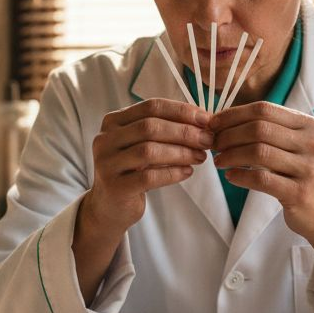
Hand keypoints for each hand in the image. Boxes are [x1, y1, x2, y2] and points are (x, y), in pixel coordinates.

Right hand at [83, 98, 212, 235]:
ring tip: (201, 156)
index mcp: (113, 121)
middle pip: (150, 127)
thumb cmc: (133, 170)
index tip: (206, 119)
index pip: (151, 106)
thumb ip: (165, 129)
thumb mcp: (143, 144)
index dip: (181, 111)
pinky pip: (149, 177)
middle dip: (184, 132)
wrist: (110, 206)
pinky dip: (173, 173)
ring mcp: (107, 163)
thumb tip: (204, 121)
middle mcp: (105, 139)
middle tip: (208, 140)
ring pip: (149, 151)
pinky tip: (188, 172)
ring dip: (181, 152)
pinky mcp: (115, 187)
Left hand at [210, 102, 313, 309]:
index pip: (264, 109)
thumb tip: (226, 120)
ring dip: (231, 155)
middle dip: (228, 135)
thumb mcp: (299, 147)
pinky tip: (230, 176)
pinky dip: (240, 176)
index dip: (233, 115)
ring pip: (258, 152)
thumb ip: (272, 131)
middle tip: (213, 144)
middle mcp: (312, 143)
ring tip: (218, 161)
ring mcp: (308, 169)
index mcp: (309, 126)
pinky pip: (262, 179)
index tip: (214, 124)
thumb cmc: (305, 177)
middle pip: (259, 128)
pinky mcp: (300, 193)